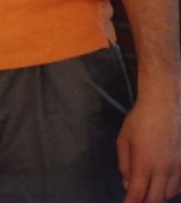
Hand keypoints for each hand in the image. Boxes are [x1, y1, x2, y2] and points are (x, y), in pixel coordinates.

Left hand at [118, 87, 180, 202]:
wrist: (165, 105)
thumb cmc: (139, 120)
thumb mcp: (124, 140)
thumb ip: (125, 164)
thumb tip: (128, 184)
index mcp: (144, 163)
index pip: (137, 193)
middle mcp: (163, 169)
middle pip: (156, 199)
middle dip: (145, 202)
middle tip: (137, 199)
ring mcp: (178, 167)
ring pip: (170, 194)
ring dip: (158, 196)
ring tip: (148, 191)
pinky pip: (180, 186)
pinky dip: (171, 190)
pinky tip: (163, 184)